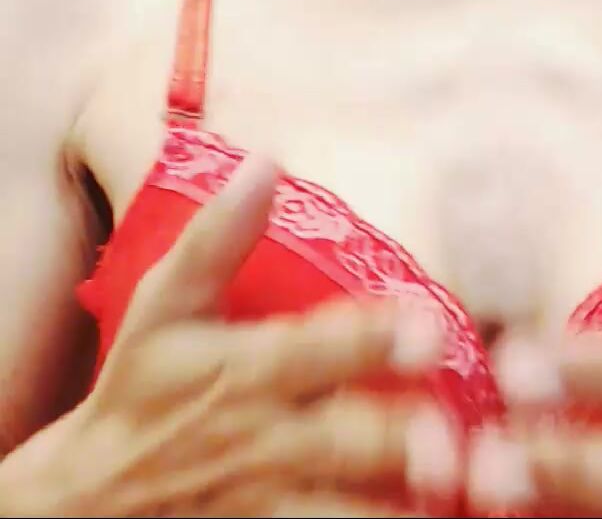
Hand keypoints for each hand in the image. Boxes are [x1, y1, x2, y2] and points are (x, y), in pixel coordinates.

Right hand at [0, 157, 457, 516]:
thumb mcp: (162, 307)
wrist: (98, 490)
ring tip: (457, 490)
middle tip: (460, 436)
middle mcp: (266, 437)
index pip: (316, 349)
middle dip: (402, 440)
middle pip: (345, 441)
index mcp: (246, 369)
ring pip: (345, 509)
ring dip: (398, 503)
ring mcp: (272, 496)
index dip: (374, 338)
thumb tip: (266, 161)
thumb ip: (215, 240)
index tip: (428, 326)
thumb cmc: (143, 387)